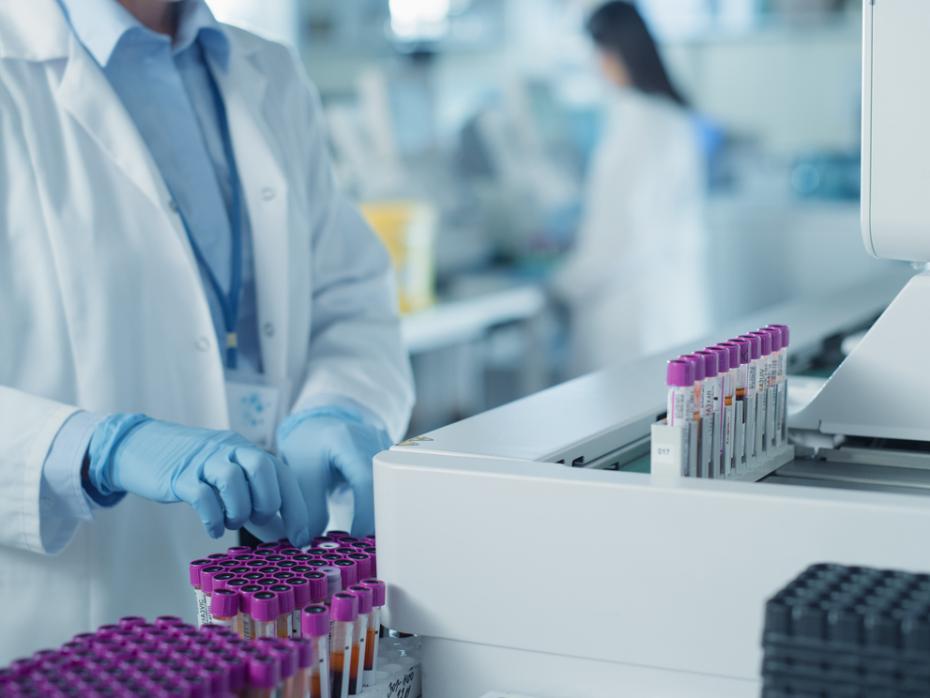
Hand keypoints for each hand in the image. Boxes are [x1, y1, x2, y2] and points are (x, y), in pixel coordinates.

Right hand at [87, 414, 310, 544]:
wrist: (140, 446)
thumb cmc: (192, 469)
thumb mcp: (226, 470)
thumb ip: (252, 493)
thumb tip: (282, 529)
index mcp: (245, 449)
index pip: (282, 473)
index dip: (297, 507)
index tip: (302, 538)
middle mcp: (228, 449)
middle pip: (263, 467)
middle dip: (268, 503)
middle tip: (257, 521)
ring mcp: (202, 460)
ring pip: (233, 480)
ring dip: (239, 511)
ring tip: (231, 522)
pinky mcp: (177, 475)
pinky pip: (202, 496)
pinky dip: (214, 519)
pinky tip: (214, 528)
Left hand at [276, 407, 391, 537]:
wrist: (321, 424)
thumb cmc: (309, 446)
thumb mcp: (300, 473)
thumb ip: (308, 507)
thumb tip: (311, 540)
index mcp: (346, 440)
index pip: (365, 479)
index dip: (364, 512)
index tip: (355, 535)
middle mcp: (372, 438)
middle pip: (386, 482)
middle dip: (378, 514)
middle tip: (365, 539)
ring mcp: (386, 444)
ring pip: (394, 483)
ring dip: (383, 508)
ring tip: (369, 530)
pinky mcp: (393, 454)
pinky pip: (395, 480)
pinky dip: (386, 500)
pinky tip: (376, 516)